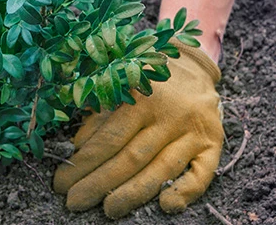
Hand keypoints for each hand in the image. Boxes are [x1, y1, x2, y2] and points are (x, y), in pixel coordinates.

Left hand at [53, 40, 222, 217]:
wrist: (193, 66)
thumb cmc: (147, 81)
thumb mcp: (119, 89)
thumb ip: (100, 116)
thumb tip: (78, 148)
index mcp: (142, 96)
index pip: (110, 138)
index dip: (84, 163)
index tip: (62, 183)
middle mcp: (170, 114)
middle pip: (132, 157)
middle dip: (100, 183)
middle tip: (75, 202)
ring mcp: (194, 130)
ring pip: (161, 169)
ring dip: (133, 194)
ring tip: (108, 210)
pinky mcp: (213, 144)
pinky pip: (202, 173)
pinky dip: (186, 192)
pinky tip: (166, 205)